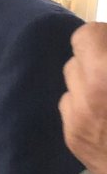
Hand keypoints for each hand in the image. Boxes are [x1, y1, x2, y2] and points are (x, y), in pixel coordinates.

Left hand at [61, 22, 106, 173]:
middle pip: (79, 51)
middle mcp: (90, 92)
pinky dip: (85, 102)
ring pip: (72, 78)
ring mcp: (78, 116)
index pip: (89, 35)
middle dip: (100, 52)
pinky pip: (70, 105)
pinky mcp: (73, 138)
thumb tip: (105, 44)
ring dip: (91, 75)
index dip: (106, 35)